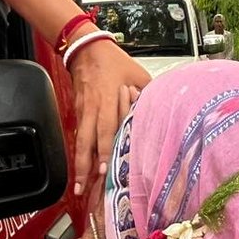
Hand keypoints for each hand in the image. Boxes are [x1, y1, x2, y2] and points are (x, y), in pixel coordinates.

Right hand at [69, 41, 148, 196]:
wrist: (86, 49)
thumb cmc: (114, 61)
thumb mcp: (138, 74)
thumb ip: (148, 93)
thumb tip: (162, 110)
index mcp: (108, 99)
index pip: (105, 128)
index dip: (103, 149)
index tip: (103, 168)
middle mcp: (94, 108)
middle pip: (87, 141)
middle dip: (85, 166)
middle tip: (84, 188)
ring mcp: (83, 111)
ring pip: (80, 142)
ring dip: (78, 165)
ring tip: (77, 186)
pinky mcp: (78, 112)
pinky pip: (78, 136)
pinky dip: (77, 154)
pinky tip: (78, 169)